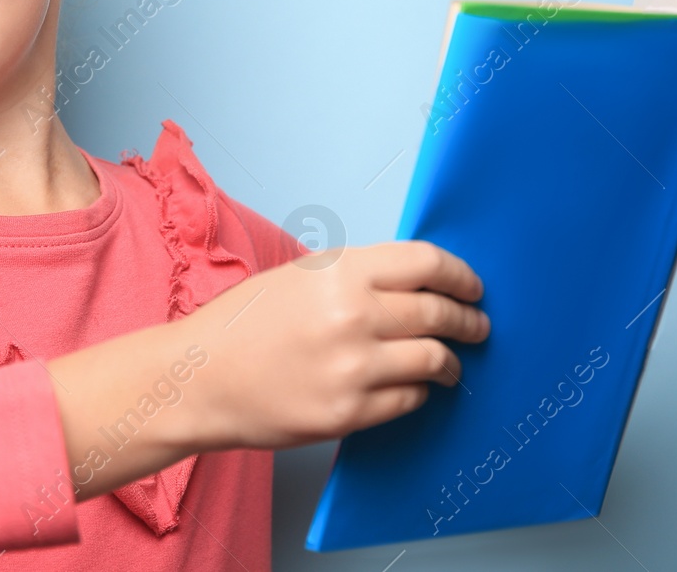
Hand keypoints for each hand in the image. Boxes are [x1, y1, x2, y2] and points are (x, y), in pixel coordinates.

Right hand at [176, 240, 489, 451]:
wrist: (200, 377)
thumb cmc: (243, 324)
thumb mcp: (300, 276)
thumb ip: (357, 275)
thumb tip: (414, 283)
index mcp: (341, 272)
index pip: (428, 264)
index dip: (461, 276)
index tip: (473, 288)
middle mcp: (353, 315)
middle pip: (439, 313)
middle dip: (468, 320)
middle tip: (477, 325)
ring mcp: (353, 367)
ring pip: (434, 359)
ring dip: (451, 361)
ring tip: (451, 363)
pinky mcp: (349, 412)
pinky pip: (410, 399)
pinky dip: (419, 391)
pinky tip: (413, 386)